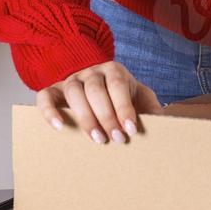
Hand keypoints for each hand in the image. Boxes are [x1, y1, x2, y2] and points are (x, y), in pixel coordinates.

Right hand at [37, 60, 162, 143]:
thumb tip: (165, 124)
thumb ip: (151, 108)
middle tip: (115, 139)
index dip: (124, 107)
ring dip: (84, 117)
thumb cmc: (122, 98)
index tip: (130, 130)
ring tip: (96, 139)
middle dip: (106, 116)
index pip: (118, 85)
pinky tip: (59, 128)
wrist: (100, 89)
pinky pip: (45, 97)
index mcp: (114, 70)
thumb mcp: (140, 98)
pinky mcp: (54, 90)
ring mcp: (71, 80)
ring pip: (73, 92)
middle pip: (95, 89)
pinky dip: (49, 111)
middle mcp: (91, 72)